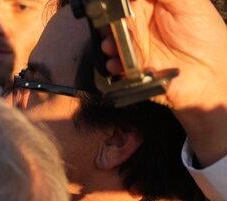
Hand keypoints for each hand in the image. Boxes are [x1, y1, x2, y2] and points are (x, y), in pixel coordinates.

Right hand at [110, 0, 226, 164]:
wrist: (207, 77)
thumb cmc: (206, 38)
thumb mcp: (190, 4)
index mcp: (154, 5)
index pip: (130, 1)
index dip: (123, 3)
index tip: (125, 6)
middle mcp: (142, 24)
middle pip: (114, 17)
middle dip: (110, 18)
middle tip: (118, 22)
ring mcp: (134, 46)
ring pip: (109, 38)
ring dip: (108, 41)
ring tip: (114, 45)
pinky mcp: (130, 67)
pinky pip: (112, 63)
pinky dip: (112, 62)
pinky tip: (119, 62)